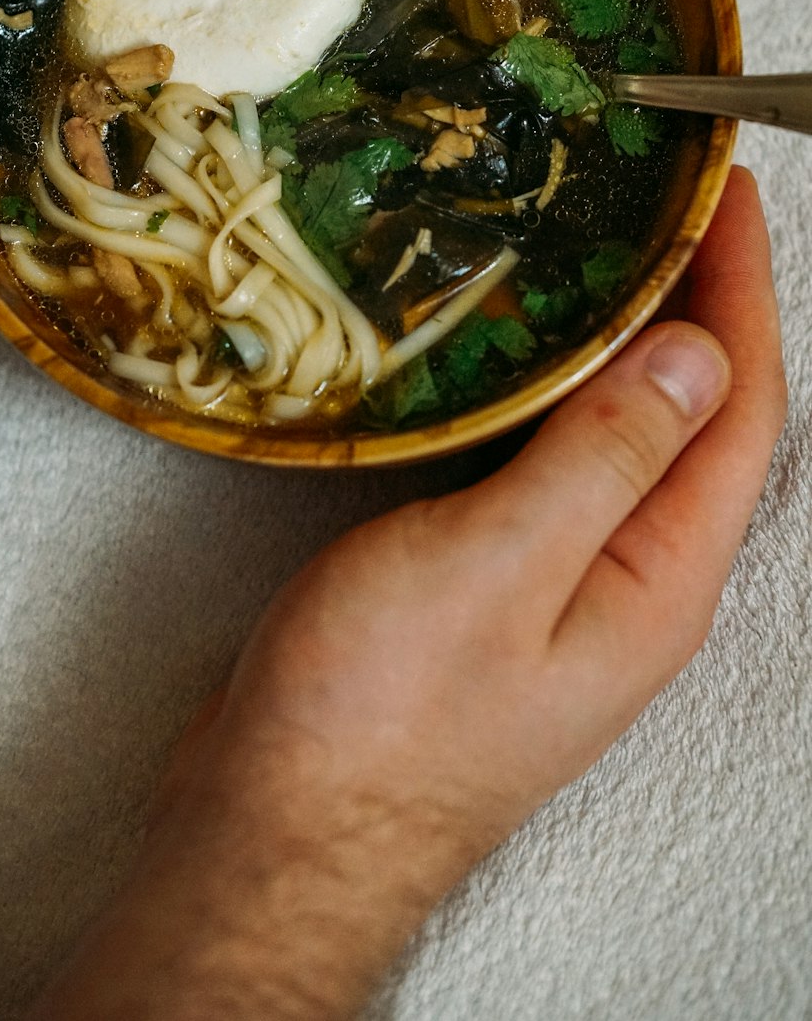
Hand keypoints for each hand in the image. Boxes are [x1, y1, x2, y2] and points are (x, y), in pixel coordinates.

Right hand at [31, 166, 784, 1020]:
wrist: (285, 825)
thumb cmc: (383, 714)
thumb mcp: (502, 565)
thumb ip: (604, 459)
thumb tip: (698, 355)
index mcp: (659, 580)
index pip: (740, 411)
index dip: (740, 294)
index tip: (722, 200)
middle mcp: (629, 585)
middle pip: (697, 421)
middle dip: (697, 306)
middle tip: (666, 206)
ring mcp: (561, 590)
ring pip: (623, 440)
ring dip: (628, 344)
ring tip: (602, 254)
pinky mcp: (492, 589)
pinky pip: (553, 468)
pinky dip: (553, 395)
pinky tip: (515, 360)